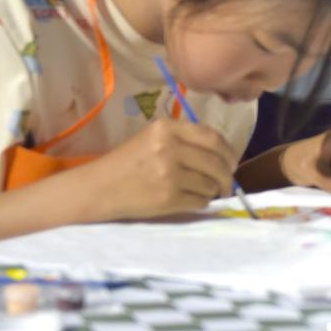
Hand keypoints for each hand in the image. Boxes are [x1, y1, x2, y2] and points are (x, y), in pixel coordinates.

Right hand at [77, 119, 237, 220]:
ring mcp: (169, 174)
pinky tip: (191, 200)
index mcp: (167, 128)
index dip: (228, 151)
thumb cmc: (128, 162)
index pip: (212, 137)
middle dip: (227, 175)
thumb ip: (185, 139)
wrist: (98, 189)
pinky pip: (200, 201)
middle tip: (227, 183)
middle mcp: (169, 148)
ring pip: (210, 183)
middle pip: (216, 162)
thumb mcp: (154, 138)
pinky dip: (201, 202)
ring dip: (212, 190)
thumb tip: (223, 154)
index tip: (232, 162)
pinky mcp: (168, 198)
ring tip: (203, 191)